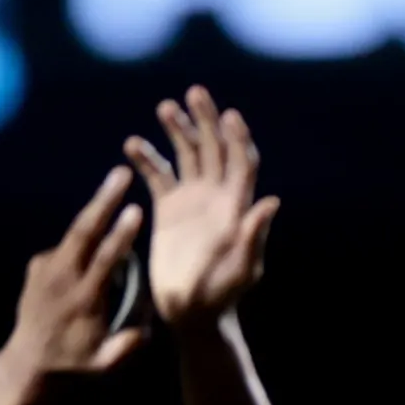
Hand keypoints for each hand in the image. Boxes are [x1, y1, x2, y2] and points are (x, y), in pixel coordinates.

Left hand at [7, 167, 148, 377]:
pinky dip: (82, 237)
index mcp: (84, 299)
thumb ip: (128, 346)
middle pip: (84, 232)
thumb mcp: (104, 364)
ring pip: (73, 232)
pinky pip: (65, 247)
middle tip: (121, 172)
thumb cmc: (73, 364)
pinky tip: (97, 227)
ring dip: (94, 207)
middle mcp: (63, 278)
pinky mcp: (37, 267)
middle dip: (103, 200)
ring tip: (114, 183)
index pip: (104, 261)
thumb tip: (151, 326)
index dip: (120, 235)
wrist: (26, 364)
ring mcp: (46, 270)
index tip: (135, 210)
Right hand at [127, 87, 279, 325]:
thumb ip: (254, 236)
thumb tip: (271, 201)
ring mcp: (192, 199)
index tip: (228, 115)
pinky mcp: (168, 209)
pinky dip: (146, 159)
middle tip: (195, 93)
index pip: (241, 162)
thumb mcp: (242, 270)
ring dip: (178, 129)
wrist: (192, 311)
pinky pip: (158, 175)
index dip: (237, 138)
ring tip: (165, 108)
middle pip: (215, 148)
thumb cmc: (222, 295)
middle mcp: (216, 196)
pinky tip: (132, 145)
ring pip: (187, 154)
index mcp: (237, 206)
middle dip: (207, 120)